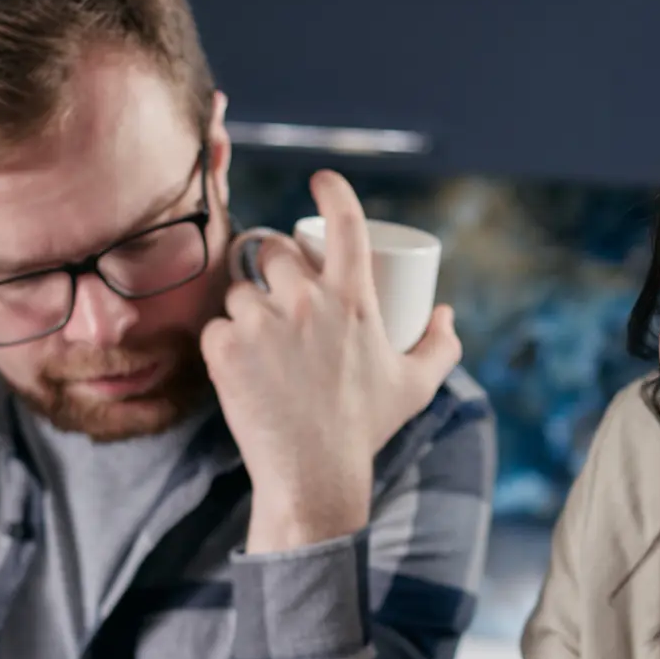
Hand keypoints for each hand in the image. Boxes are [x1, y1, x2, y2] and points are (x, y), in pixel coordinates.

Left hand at [201, 169, 461, 551]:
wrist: (314, 476)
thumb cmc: (365, 430)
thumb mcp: (415, 387)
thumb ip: (440, 347)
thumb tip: (444, 313)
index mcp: (353, 299)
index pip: (345, 223)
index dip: (332, 191)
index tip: (321, 181)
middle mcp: (307, 302)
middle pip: (274, 252)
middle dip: (274, 268)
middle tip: (278, 299)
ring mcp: (262, 324)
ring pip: (239, 291)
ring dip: (246, 309)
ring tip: (261, 345)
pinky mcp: (225, 349)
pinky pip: (215, 327)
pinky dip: (224, 344)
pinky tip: (239, 367)